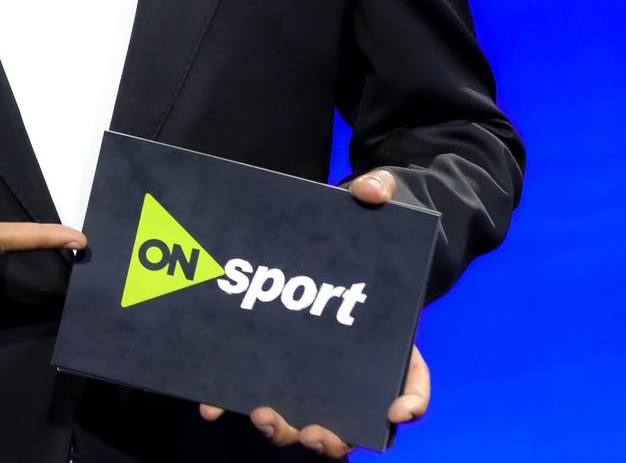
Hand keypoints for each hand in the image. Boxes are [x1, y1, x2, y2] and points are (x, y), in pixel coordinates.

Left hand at [197, 169, 429, 455]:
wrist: (331, 224)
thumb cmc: (367, 221)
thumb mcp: (384, 197)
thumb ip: (383, 190)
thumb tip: (372, 192)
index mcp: (392, 338)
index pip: (412, 380)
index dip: (411, 401)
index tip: (396, 412)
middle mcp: (352, 362)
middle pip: (350, 415)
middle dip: (332, 435)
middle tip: (313, 432)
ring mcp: (310, 365)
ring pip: (303, 414)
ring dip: (284, 428)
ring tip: (263, 416)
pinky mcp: (271, 357)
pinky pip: (257, 388)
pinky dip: (234, 401)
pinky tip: (213, 404)